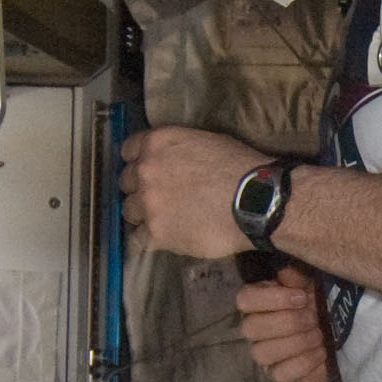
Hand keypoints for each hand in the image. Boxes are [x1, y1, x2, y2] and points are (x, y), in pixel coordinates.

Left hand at [121, 123, 266, 262]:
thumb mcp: (205, 141)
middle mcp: (145, 171)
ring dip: (142, 215)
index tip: (148, 171)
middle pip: (126, 183)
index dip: (138, 162)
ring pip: (128, 211)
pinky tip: (162, 239)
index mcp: (156, 143)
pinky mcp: (155, 233)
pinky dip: (147, 240)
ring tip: (162, 221)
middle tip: (159, 197)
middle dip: (140, 189)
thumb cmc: (239, 166)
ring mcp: (147, 203)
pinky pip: (137, 240)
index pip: (128, 151)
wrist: (255, 201)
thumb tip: (174, 161)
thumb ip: (178, 150)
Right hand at [235, 266, 336, 381]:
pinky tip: (321, 352)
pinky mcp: (279, 376)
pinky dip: (304, 363)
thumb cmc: (322, 300)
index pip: (244, 300)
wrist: (343, 328)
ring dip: (296, 343)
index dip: (272, 299)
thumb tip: (284, 272)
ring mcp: (265, 355)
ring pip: (262, 353)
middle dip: (288, 322)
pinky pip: (280, 375)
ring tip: (319, 335)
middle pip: (251, 328)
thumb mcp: (313, 281)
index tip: (302, 297)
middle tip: (313, 318)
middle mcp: (255, 329)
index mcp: (258, 302)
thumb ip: (298, 274)